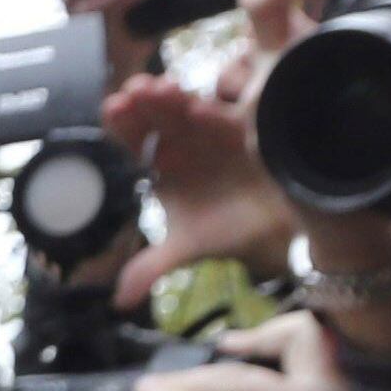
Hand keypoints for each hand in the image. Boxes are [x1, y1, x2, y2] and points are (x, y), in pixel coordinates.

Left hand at [103, 72, 298, 307]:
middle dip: (144, 103)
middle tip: (133, 93)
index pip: (134, 142)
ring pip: (188, 110)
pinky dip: (212, 113)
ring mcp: (213, 134)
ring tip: (160, 88)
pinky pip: (226, 119)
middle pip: (157, 119)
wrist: (277, 231)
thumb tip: (120, 301)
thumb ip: (152, 267)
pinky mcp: (244, 131)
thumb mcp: (188, 249)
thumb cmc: (228, 232)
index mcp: (161, 167)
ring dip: (173, 98)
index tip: (113, 109)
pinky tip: (196, 107)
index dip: (123, 126)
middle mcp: (184, 145)